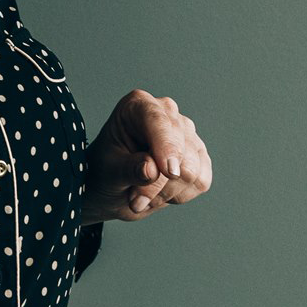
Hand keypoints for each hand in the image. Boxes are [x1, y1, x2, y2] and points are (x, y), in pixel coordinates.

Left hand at [82, 89, 212, 223]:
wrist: (114, 187)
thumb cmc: (106, 171)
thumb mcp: (109, 172)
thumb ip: (130, 169)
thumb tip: (153, 170)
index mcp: (138, 105)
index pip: (158, 121)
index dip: (166, 146)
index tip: (169, 172)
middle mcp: (167, 112)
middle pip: (180, 151)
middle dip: (158, 184)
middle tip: (135, 200)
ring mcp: (187, 133)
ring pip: (192, 171)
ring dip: (166, 192)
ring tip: (144, 193)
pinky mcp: (199, 155)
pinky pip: (201, 182)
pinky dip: (180, 195)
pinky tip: (161, 192)